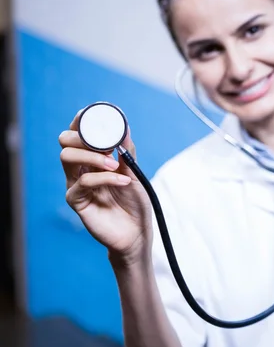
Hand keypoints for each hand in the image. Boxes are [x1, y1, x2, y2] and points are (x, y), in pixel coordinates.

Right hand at [59, 110, 152, 263]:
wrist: (136, 233)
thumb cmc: (134, 202)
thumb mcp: (134, 172)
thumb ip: (126, 151)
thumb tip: (124, 127)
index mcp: (93, 159)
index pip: (78, 134)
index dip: (81, 121)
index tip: (91, 113)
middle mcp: (81, 169)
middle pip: (65, 141)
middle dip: (82, 136)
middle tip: (105, 144)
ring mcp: (76, 184)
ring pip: (67, 157)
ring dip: (92, 156)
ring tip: (114, 165)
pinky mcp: (77, 201)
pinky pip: (82, 182)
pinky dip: (104, 177)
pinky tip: (122, 181)